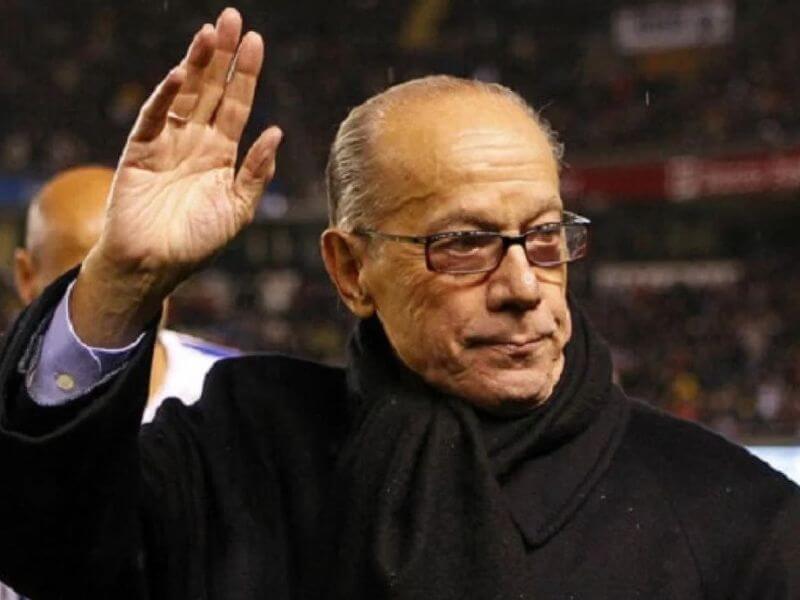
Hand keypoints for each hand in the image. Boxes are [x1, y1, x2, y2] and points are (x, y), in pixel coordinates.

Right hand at [73, 7, 280, 345]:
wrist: (155, 265)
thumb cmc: (197, 242)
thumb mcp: (239, 208)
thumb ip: (257, 172)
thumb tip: (277, 132)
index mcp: (221, 153)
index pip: (237, 105)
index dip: (246, 74)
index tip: (256, 42)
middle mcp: (195, 141)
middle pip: (212, 90)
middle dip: (223, 56)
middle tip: (232, 19)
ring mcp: (167, 142)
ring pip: (185, 95)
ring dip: (196, 65)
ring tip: (210, 33)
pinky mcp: (140, 150)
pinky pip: (154, 118)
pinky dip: (166, 96)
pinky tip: (181, 74)